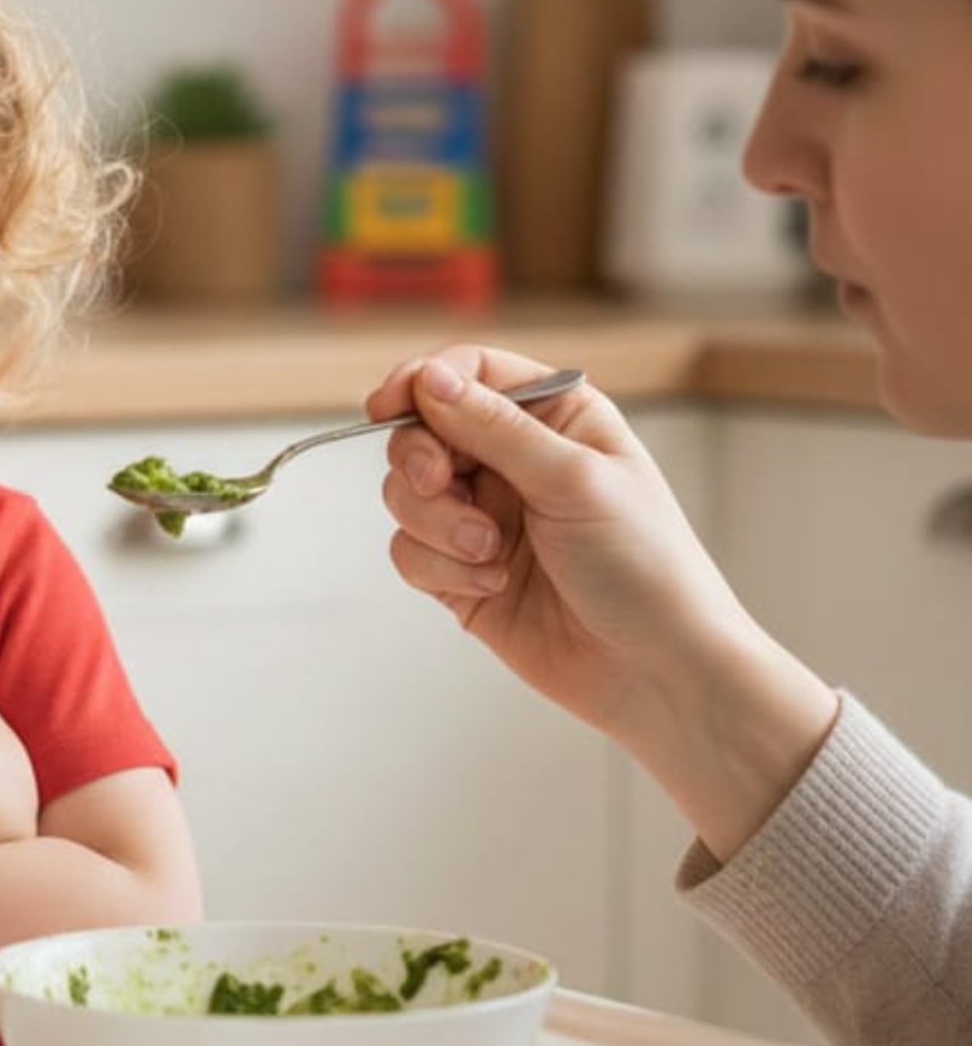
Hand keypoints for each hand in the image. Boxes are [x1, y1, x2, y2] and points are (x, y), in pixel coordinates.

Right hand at [371, 345, 836, 856]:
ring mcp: (484, 517)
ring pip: (406, 493)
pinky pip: (409, 550)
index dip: (422, 380)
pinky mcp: (460, 572)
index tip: (387, 405)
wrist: (657, 673)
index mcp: (555, 418)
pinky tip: (492, 584)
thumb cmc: (645, 568)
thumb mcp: (575, 480)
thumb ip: (496, 427)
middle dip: (422, 459)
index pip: (469, 373)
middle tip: (440, 483)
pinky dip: (439, 567)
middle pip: (422, 430)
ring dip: (437, 523)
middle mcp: (513, 460)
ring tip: (489, 553)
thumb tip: (430, 378)